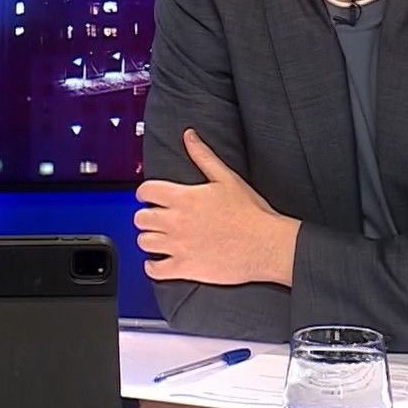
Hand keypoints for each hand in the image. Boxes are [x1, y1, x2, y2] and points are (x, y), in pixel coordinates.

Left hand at [134, 129, 298, 285]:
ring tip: (158, 238)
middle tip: (155, 218)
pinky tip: (158, 262)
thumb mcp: (227, 177)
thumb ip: (203, 156)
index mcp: (184, 198)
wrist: (267, 244)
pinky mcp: (185, 268)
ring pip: (144, 242)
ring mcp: (179, 246)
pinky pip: (155, 270)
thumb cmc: (251, 213)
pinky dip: (153, 267)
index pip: (146, 191)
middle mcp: (176, 221)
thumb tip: (189, 136)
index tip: (147, 197)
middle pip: (140, 218)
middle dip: (146, 216)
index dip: (144, 193)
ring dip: (149, 239)